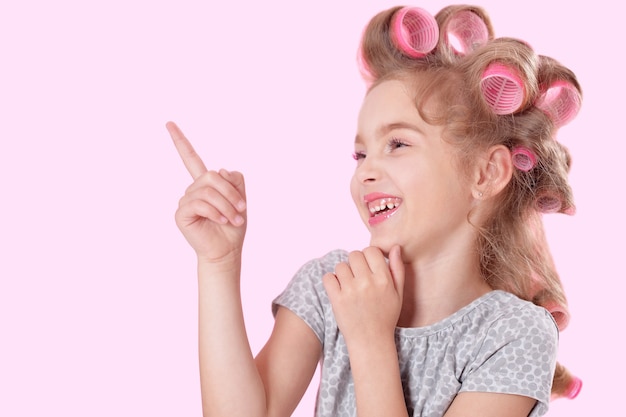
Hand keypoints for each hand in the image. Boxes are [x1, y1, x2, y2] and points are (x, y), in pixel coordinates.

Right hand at [167, 121, 246, 262]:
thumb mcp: (241, 199)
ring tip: (234, 220)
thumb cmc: (233, 227)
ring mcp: (185, 201)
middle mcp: (192, 189)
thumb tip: (219, 170)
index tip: (169, 123)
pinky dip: (216, 212)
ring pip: (208, 191)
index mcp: (205, 184)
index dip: (180, 141)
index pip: (191, 159)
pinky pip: (200, 204)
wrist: (227, 250)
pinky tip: (221, 221)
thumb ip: (234, 179)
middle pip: (212, 176)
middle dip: (231, 193)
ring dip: (226, 206)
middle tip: (242, 209)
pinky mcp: (181, 214)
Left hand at [323, 246, 404, 342]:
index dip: (368, 256)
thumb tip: (395, 247)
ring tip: (348, 285)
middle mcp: (367, 283)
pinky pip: (328, 277)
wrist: (371, 341)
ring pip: (340, 266)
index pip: (371, 250)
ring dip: (343, 273)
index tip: (368, 267)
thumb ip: (397, 269)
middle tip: (357, 276)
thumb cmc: (386, 316)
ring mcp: (351, 291)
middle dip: (355, 263)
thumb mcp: (398, 294)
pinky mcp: (337, 299)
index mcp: (384, 279)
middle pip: (354, 255)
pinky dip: (331, 281)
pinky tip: (338, 290)